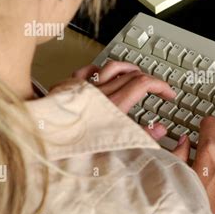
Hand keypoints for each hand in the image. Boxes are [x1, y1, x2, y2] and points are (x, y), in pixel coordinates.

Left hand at [54, 61, 179, 143]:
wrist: (46, 142)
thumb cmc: (77, 147)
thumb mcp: (118, 146)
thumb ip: (142, 137)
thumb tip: (159, 130)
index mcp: (115, 106)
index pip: (145, 84)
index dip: (161, 86)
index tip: (168, 94)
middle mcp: (102, 93)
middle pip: (132, 74)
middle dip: (149, 79)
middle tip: (156, 89)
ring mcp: (86, 88)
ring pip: (113, 67)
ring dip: (129, 69)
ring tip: (136, 74)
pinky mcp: (71, 87)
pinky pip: (88, 70)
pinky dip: (100, 70)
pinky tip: (103, 75)